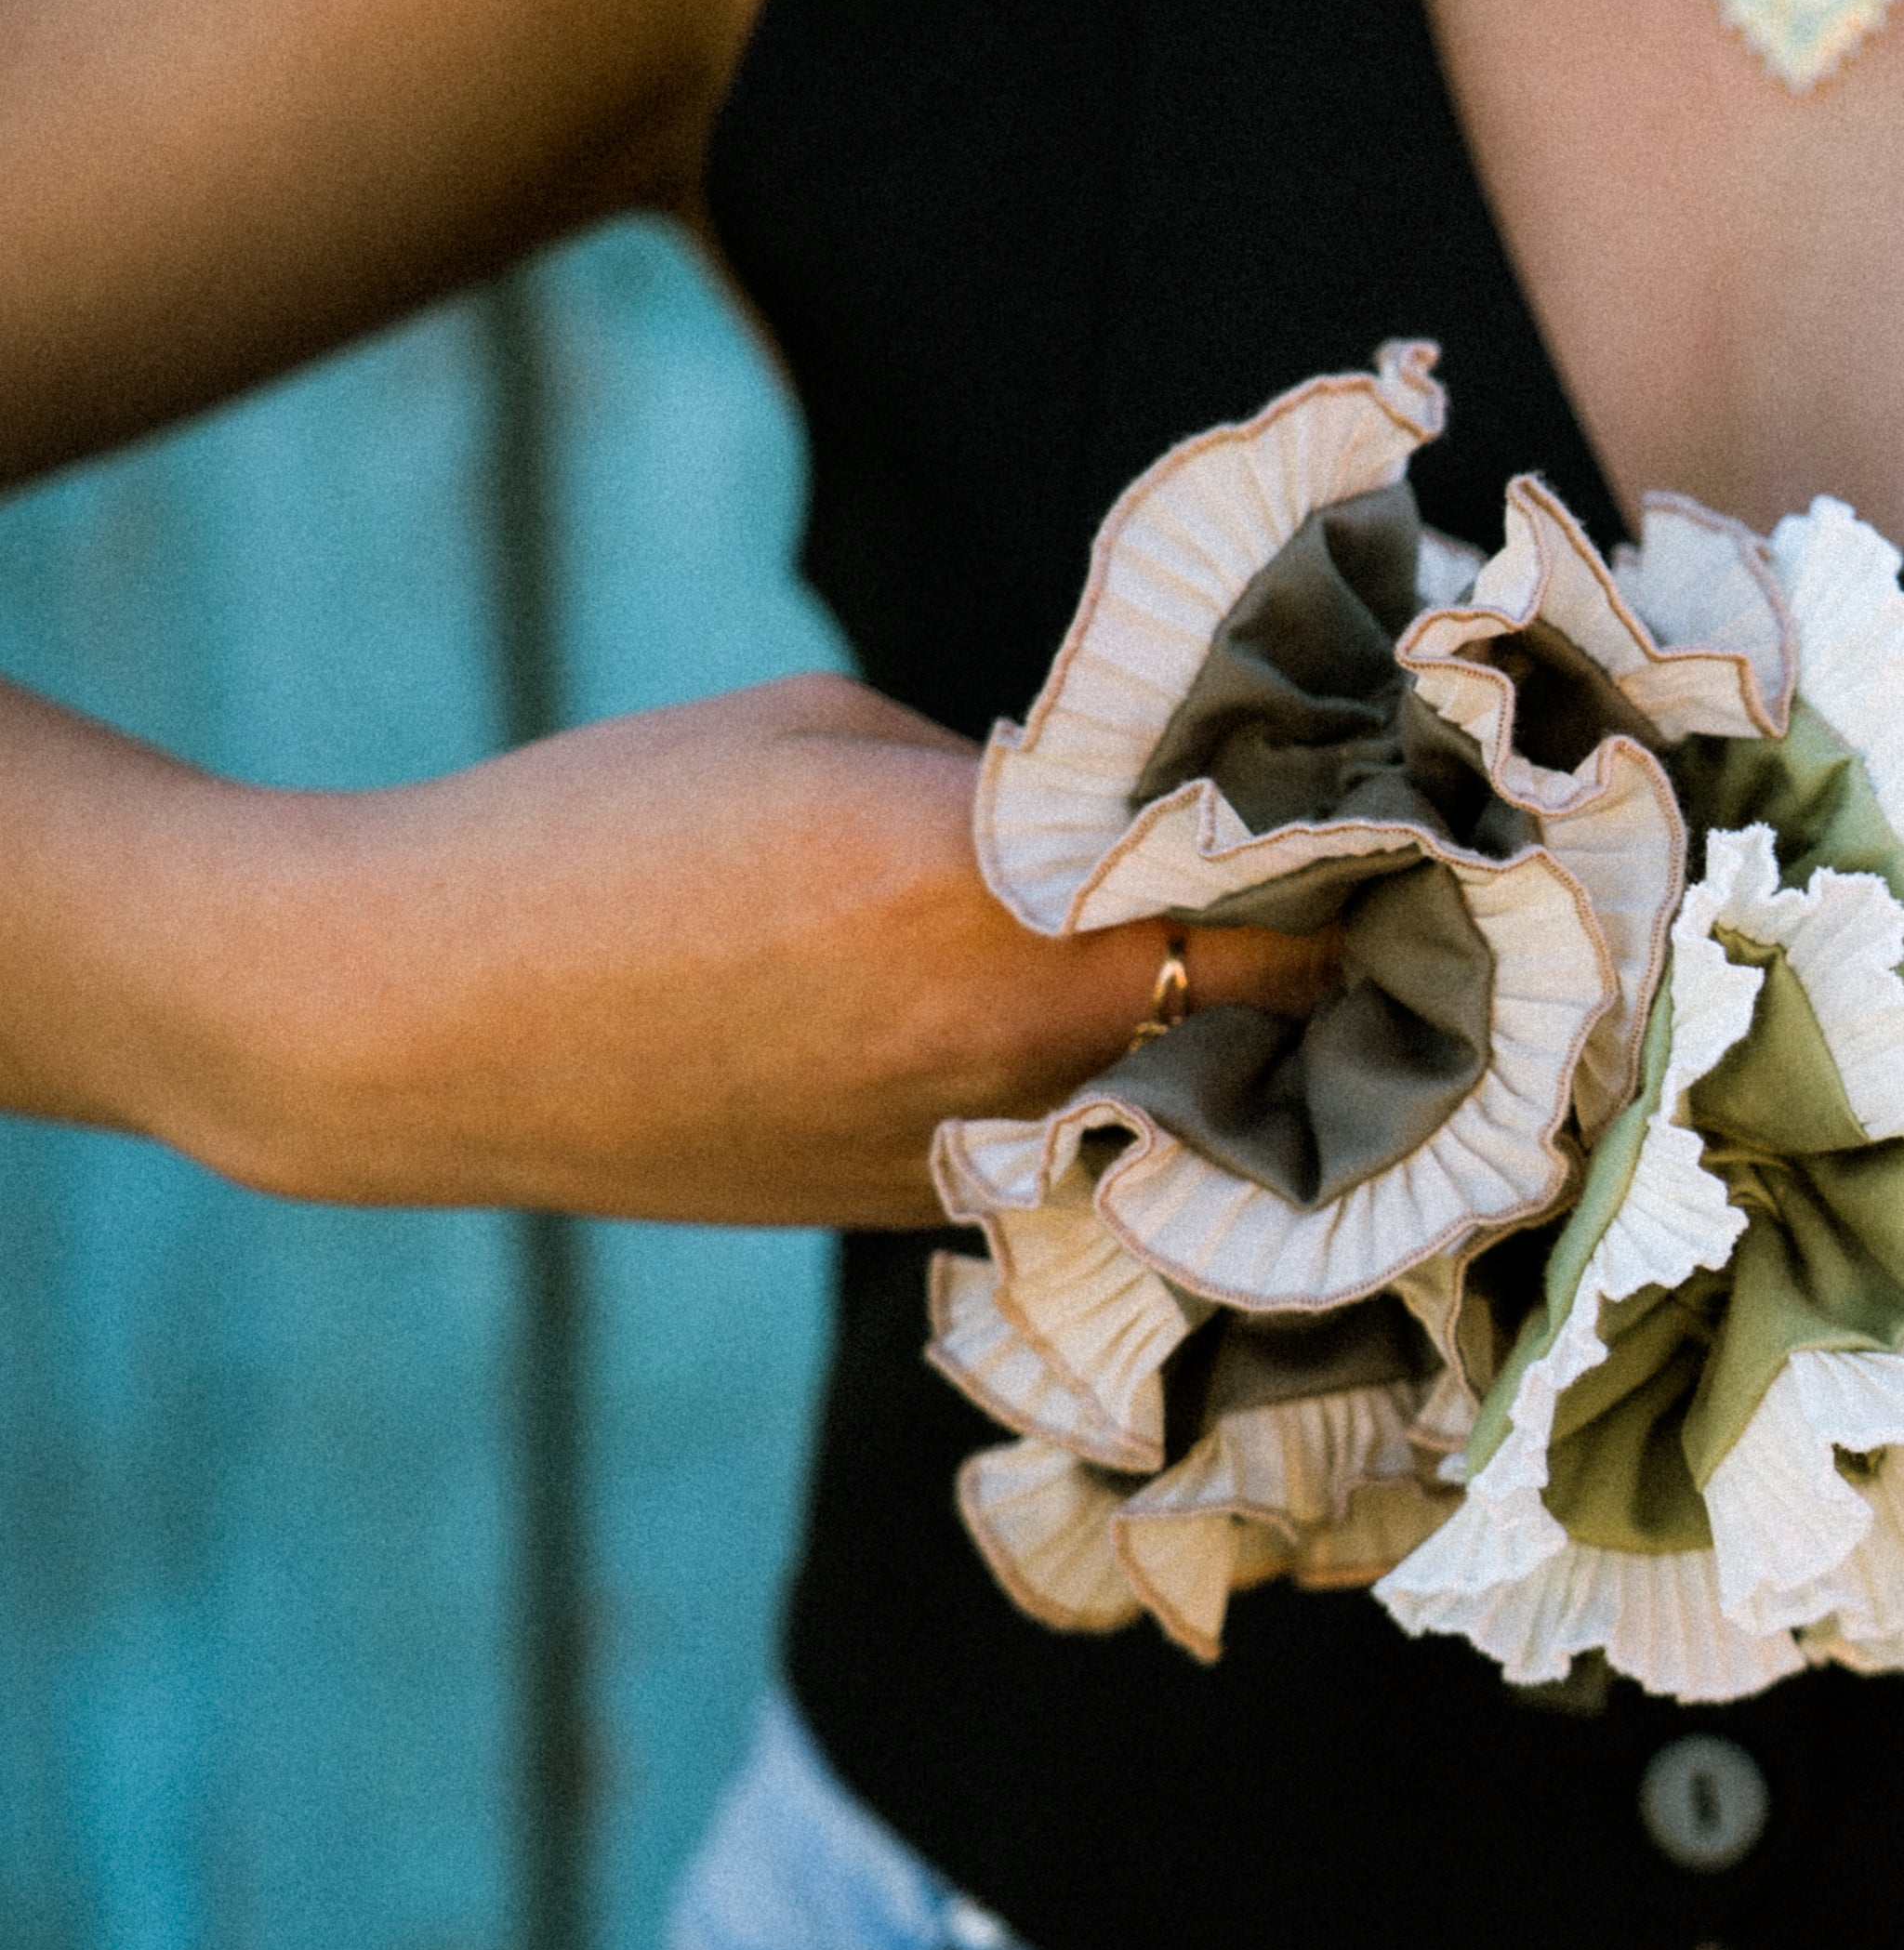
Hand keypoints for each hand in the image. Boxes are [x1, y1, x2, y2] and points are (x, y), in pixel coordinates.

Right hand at [120, 674, 1329, 1226]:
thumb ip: (1020, 775)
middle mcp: (1027, 1041)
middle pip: (1293, 1008)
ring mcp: (988, 1152)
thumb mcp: (829, 733)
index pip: (1291, 874)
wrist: (416, 1027)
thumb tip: (1144, 807)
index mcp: (1007, 883)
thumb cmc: (605, 831)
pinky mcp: (938, 1216)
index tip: (1440, 798)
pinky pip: (1104, 1147)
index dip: (1388, 839)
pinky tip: (1175, 1048)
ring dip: (1281, 1042)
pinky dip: (1164, 1104)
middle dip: (1369, 949)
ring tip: (1334, 971)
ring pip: (1215, 1101)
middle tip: (1427, 888)